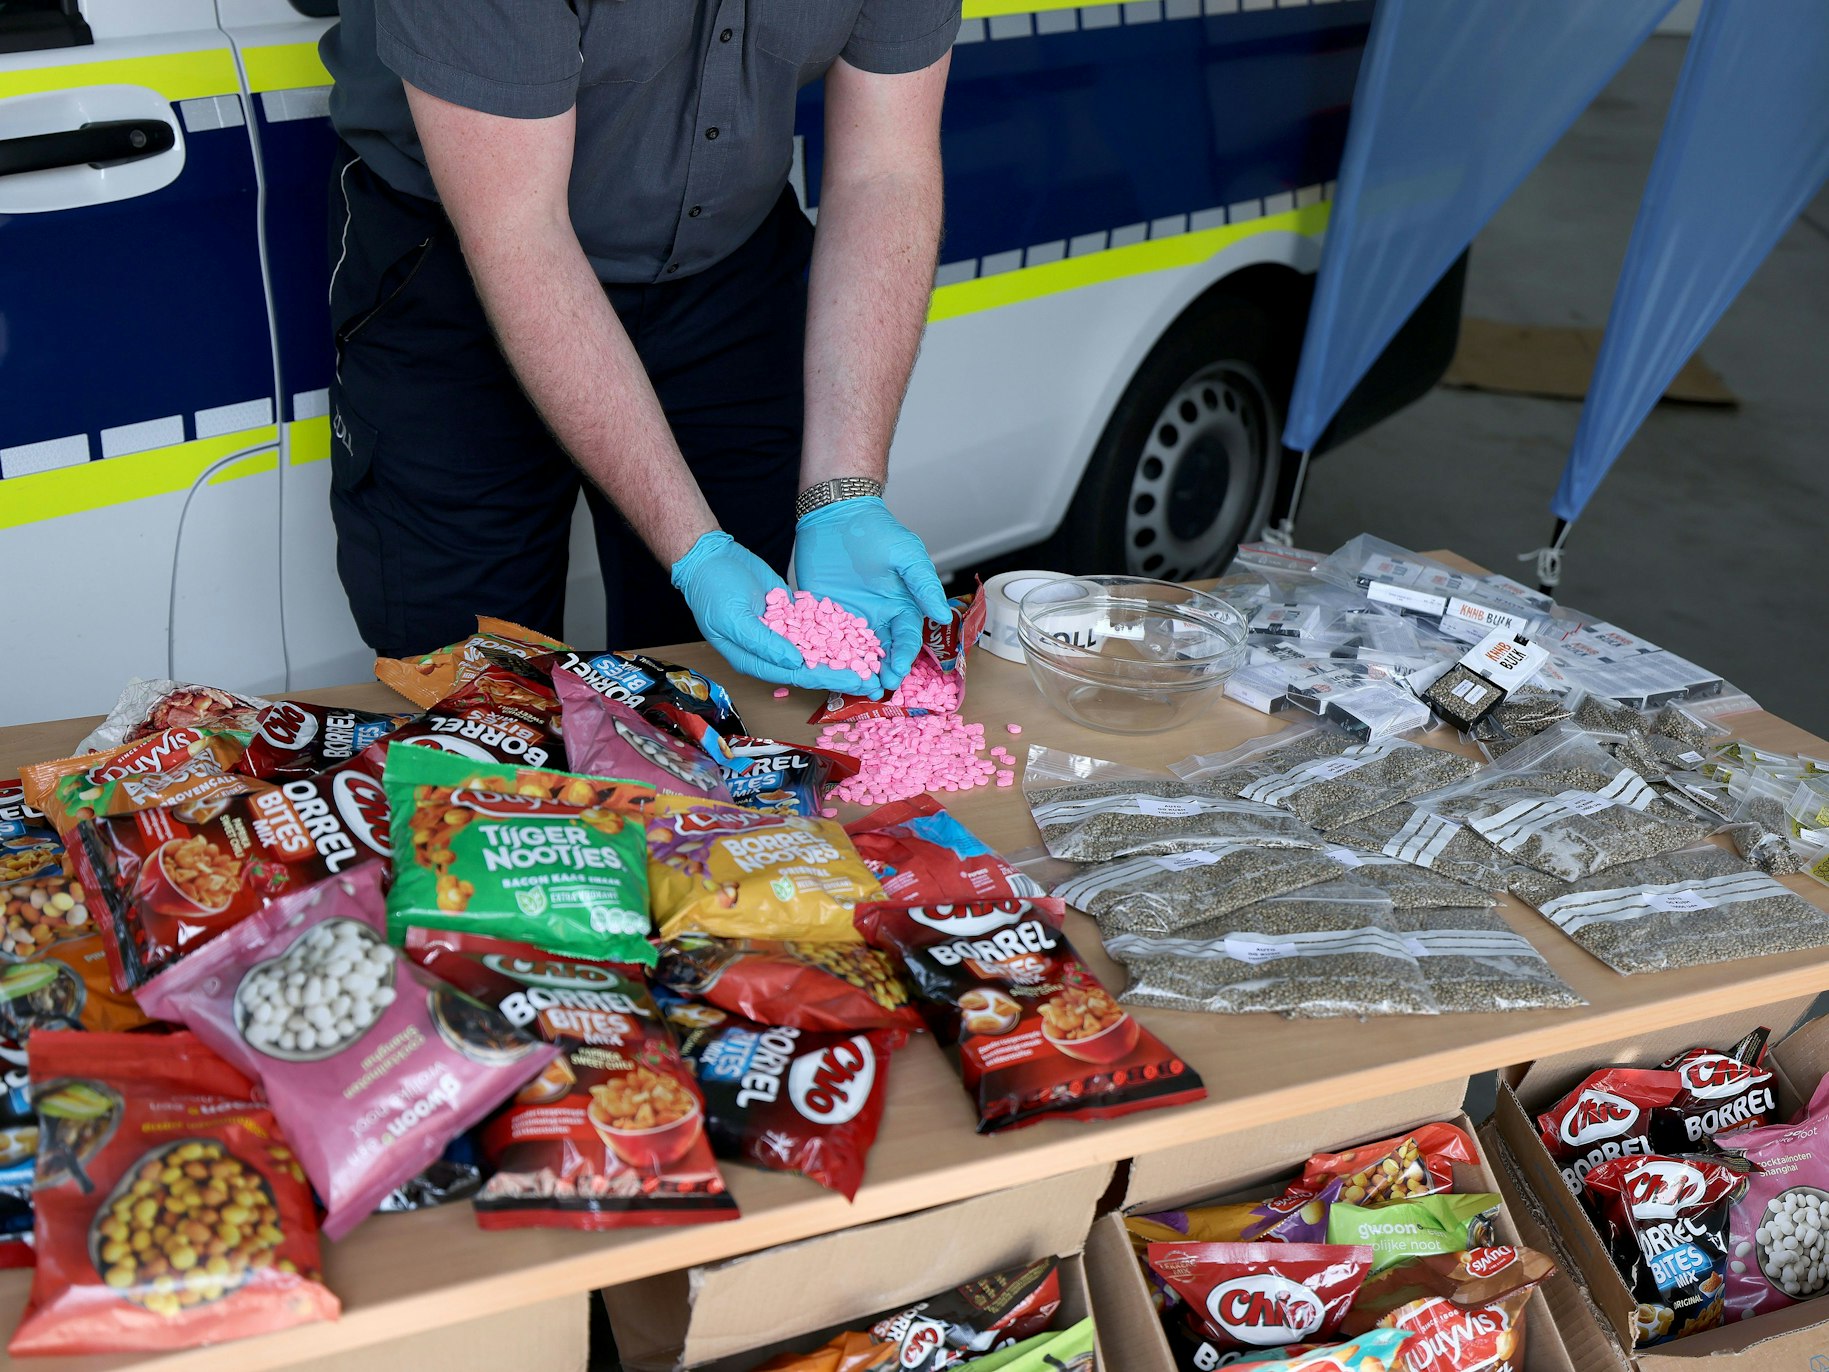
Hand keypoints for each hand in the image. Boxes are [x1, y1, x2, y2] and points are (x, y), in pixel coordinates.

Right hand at [671, 531, 882, 694]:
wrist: (710, 558)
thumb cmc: (712, 591)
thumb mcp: (733, 619)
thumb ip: (763, 642)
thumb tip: (794, 663)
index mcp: (754, 659)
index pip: (795, 675)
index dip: (826, 679)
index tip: (854, 680)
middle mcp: (770, 650)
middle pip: (811, 666)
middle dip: (841, 671)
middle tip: (872, 677)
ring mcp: (782, 631)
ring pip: (816, 646)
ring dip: (842, 653)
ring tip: (871, 657)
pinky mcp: (790, 612)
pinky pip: (815, 623)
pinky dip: (834, 627)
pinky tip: (857, 631)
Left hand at [793, 497, 949, 690]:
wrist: (836, 514)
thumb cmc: (876, 530)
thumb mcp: (907, 554)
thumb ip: (923, 585)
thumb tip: (943, 617)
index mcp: (900, 606)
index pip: (905, 639)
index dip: (903, 657)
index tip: (896, 671)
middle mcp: (877, 617)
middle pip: (882, 653)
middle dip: (880, 672)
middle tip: (876, 689)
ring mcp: (849, 618)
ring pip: (855, 652)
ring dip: (856, 671)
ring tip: (854, 688)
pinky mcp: (823, 614)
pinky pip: (825, 639)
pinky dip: (826, 656)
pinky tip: (824, 670)